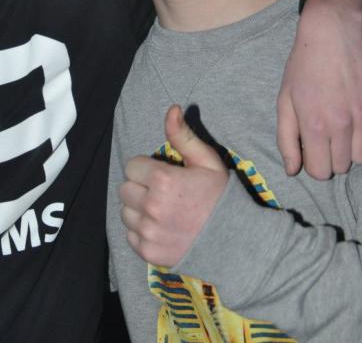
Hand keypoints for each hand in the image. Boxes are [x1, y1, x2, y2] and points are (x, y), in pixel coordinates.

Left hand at [119, 105, 227, 266]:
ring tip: (161, 211)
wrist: (236, 242)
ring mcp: (148, 232)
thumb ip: (182, 135)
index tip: (162, 175)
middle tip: (161, 192)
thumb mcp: (206, 161)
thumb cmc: (220, 197)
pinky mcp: (148, 252)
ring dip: (138, 209)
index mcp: (163, 180)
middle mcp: (151, 206)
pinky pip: (130, 235)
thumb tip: (171, 109)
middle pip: (125, 189)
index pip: (132, 166)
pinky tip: (161, 228)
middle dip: (140, 187)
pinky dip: (141, 231)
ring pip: (125, 212)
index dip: (147, 168)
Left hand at [278, 0, 361, 178]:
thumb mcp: (284, 102)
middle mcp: (341, 125)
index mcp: (313, 125)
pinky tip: (356, 121)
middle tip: (323, 135)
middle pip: (341, 167)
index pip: (319, 172)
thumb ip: (286, 140)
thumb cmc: (302, 69)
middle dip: (329, 156)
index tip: (310, 150)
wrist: (330, 37)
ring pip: (361, 157)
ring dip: (349, 148)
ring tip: (339, 127)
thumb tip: (292, 171)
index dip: (313, 164)